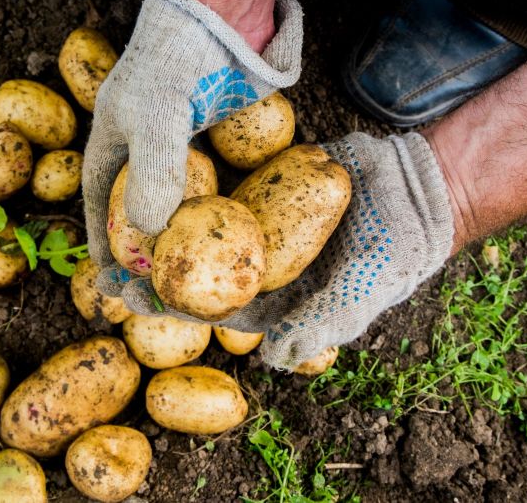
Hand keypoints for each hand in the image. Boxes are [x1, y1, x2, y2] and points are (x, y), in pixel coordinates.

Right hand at [81, 0, 302, 272]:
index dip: (104, 248)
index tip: (111, 284)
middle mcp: (141, 153)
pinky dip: (212, 219)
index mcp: (111, 147)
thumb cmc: (177, 61)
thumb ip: (155, 171)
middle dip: (143, 257)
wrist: (221, 19)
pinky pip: (209, 191)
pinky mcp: (212, 146)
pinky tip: (225, 244)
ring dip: (178, 246)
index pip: (100, 208)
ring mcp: (179, 150)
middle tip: (157, 295)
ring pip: (174, 208)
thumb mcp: (158, 116)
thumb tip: (151, 234)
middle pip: (136, 215)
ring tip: (190, 283)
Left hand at [108, 132, 454, 368]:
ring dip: (162, 223)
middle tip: (106, 257)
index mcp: (275, 298)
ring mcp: (261, 222)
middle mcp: (260, 262)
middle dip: (152, 266)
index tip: (128, 296)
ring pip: (202, 225)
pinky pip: (226, 183)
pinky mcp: (267, 185)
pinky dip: (194, 180)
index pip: (211, 307)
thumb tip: (271, 356)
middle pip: (196, 266)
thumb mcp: (359, 293)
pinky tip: (156, 169)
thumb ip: (318, 324)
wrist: (420, 190)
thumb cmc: (393, 252)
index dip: (168, 305)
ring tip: (117, 216)